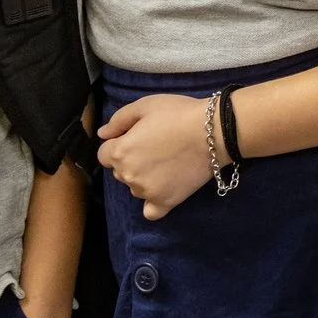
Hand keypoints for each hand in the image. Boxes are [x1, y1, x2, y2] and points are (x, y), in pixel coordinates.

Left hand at [98, 93, 217, 220]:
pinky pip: (150, 212)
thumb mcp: (145, 105)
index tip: (139, 136)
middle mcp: (129, 176)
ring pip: (135, 188)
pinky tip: (163, 188)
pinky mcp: (166, 202)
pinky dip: (153, 202)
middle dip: (131, 160)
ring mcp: (147, 192)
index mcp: (120, 152)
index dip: (119, 142)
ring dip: (143, 178)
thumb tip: (103, 134)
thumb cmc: (179, 113)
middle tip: (156, 146)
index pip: (104, 154)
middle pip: (119, 171)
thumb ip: (118, 120)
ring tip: (167, 162)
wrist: (214, 132)